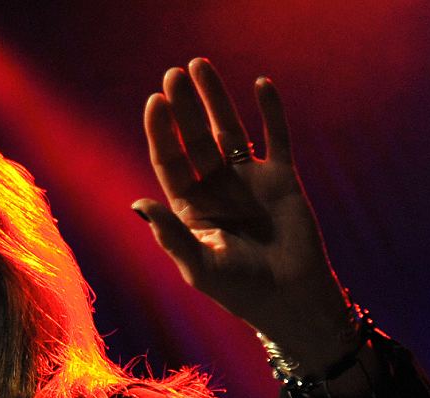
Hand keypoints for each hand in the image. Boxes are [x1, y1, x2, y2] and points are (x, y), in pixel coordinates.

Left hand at [135, 58, 351, 364]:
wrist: (290, 298)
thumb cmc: (240, 291)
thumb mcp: (199, 265)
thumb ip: (171, 234)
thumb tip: (139, 204)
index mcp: (189, 209)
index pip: (170, 161)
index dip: (162, 132)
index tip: (155, 102)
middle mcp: (215, 190)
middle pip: (195, 139)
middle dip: (184, 108)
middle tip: (173, 73)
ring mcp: (248, 181)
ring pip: (229, 130)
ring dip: (216, 99)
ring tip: (201, 66)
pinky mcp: (281, 179)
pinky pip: (276, 137)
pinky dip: (270, 112)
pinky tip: (260, 84)